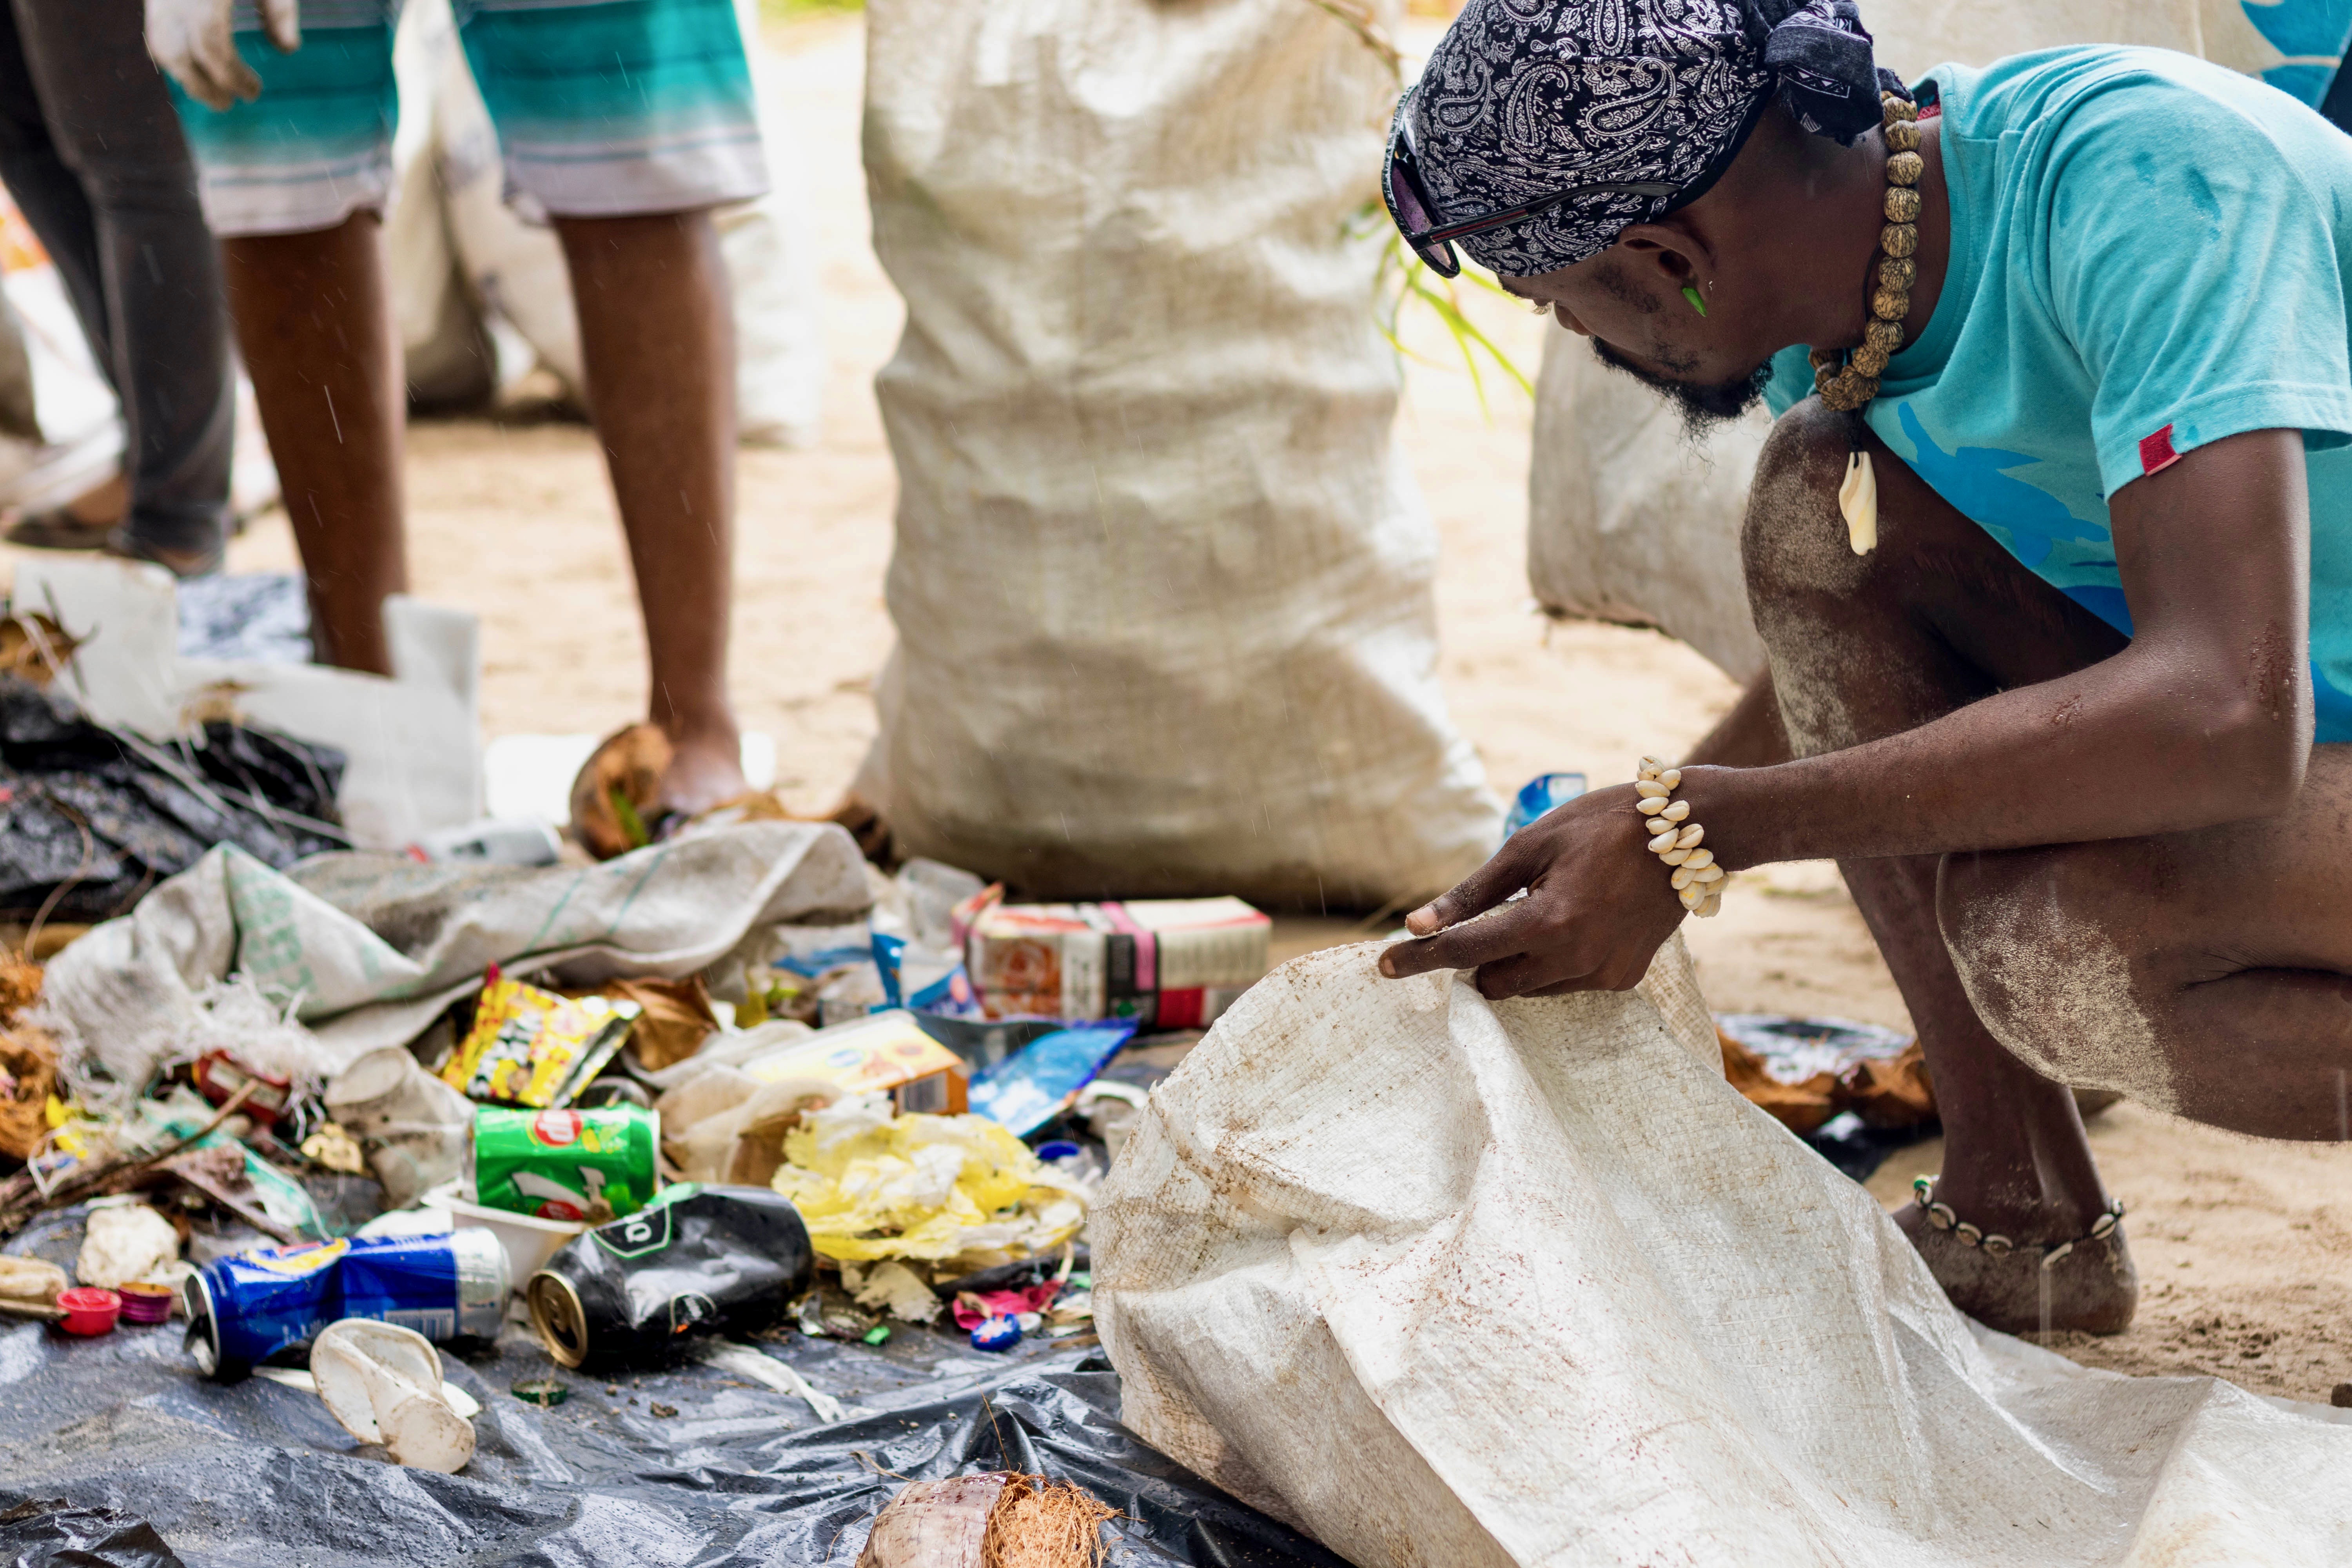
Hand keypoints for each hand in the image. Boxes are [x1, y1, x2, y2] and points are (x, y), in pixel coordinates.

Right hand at [147, 0, 299, 111]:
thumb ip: (280, 8)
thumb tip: (287, 50)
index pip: (213, 43)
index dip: (232, 75)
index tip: (253, 93)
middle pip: (176, 50)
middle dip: (201, 84)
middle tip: (228, 104)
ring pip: (158, 41)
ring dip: (183, 74)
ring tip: (212, 93)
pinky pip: (155, 27)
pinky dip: (173, 52)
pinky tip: (196, 68)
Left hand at [1377, 784, 1688, 997]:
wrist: (1686, 833)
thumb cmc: (1599, 827)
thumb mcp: (1528, 847)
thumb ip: (1471, 893)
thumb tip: (1416, 924)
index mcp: (1548, 922)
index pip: (1465, 952)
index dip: (1419, 959)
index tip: (1383, 966)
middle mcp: (1576, 959)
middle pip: (1494, 981)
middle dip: (1479, 957)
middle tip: (1493, 916)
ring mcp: (1603, 974)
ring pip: (1529, 987)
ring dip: (1519, 958)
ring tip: (1549, 907)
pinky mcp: (1623, 980)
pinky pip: (1566, 983)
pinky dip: (1555, 960)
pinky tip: (1578, 920)